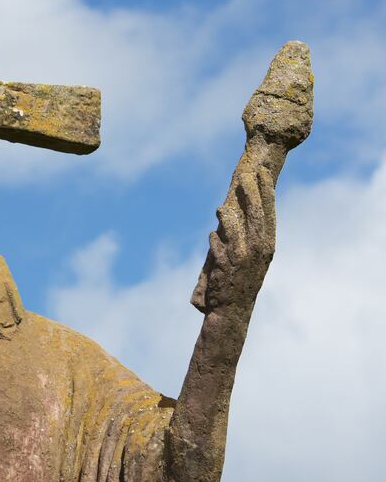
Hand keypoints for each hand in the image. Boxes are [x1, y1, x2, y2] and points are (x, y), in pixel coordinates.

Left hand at [196, 167, 275, 315]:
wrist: (232, 309)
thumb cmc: (241, 278)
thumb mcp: (253, 256)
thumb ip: (249, 234)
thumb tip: (241, 207)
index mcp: (267, 245)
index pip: (269, 213)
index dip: (265, 191)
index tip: (261, 172)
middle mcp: (258, 250)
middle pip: (256, 215)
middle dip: (251, 193)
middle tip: (245, 174)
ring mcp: (243, 258)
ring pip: (236, 229)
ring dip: (228, 217)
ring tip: (220, 208)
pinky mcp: (226, 266)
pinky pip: (219, 246)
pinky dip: (215, 239)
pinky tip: (212, 235)